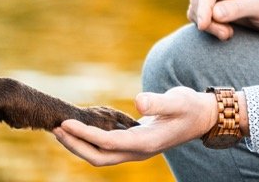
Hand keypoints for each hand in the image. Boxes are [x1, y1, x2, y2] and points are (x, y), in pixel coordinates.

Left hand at [53, 87, 218, 166]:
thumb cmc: (191, 106)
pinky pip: (106, 149)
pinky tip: (80, 129)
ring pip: (101, 157)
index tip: (66, 123)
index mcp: (146, 142)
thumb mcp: (178, 100)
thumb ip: (159, 102)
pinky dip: (89, 141)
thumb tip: (138, 100)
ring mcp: (136, 151)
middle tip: (55, 128)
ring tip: (61, 130)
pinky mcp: (134, 145)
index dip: (85, 134)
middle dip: (75, 145)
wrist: (203, 118)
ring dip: (79, 145)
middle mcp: (138, 151)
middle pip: (99, 158)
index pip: (108, 143)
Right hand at [187, 0, 258, 39]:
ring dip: (208, 25)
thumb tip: (214, 13)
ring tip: (229, 34)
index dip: (203, 8)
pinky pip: (201, 17)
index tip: (203, 26)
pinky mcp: (216, 7)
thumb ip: (239, 9)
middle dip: (207, 20)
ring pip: (196, 9)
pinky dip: (209, 27)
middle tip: (227, 35)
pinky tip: (226, 32)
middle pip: (198, 0)